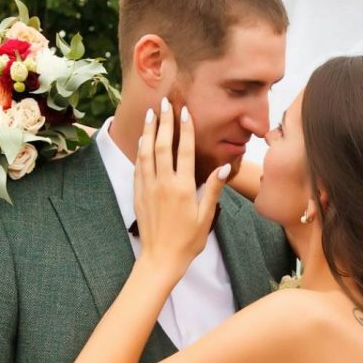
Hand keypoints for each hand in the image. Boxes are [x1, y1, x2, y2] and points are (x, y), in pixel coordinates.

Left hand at [134, 97, 229, 279]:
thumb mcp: (205, 217)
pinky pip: (139, 166)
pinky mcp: (139, 194)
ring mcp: (148, 188)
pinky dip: (140, 150)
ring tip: (150, 113)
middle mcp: (164, 184)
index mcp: (183, 188)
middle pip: (162, 145)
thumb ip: (213, 190)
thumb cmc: (187, 241)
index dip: (185, 129)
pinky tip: (142, 140)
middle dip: (163, 122)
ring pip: (146, 152)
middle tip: (163, 103)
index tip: (184, 111)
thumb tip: (223, 167)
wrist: (160, 259)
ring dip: (148, 131)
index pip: (184, 150)